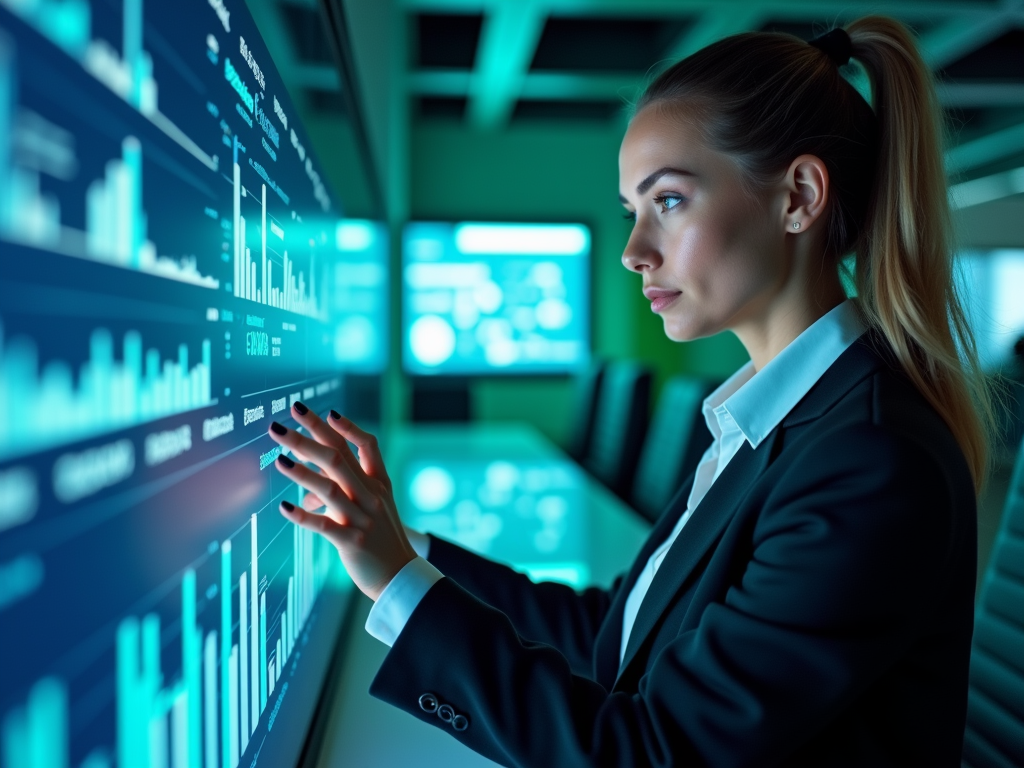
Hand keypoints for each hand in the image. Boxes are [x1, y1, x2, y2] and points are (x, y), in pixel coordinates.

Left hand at [267, 403, 415, 600]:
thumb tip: (307, 481)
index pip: (367, 444)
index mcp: (379, 483)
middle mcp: (371, 495)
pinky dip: (303, 516)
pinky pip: (324, 526)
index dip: (347, 427)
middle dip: (307, 438)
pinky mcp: (352, 541)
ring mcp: (362, 518)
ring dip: (301, 472)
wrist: (400, 576)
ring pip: (329, 488)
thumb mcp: (374, 506)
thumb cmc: (382, 538)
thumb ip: (345, 488)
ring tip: (278, 459)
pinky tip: (284, 507)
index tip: (327, 411)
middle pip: (337, 458)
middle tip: (281, 423)